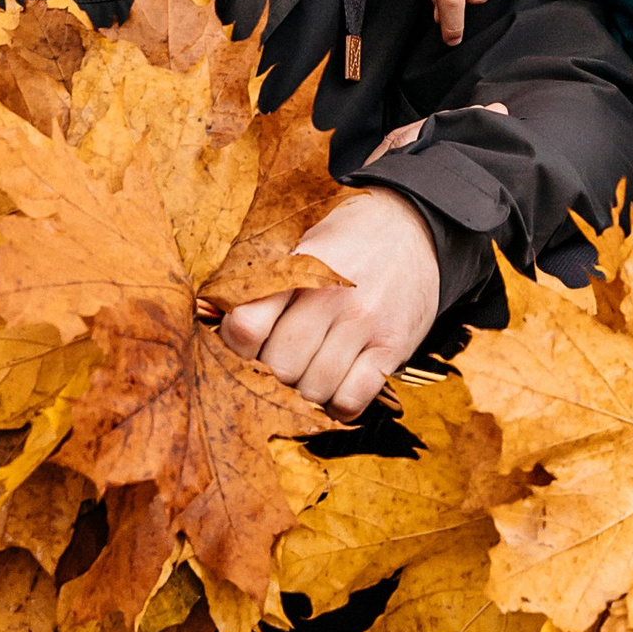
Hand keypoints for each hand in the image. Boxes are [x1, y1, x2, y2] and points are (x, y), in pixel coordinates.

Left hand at [217, 189, 441, 421]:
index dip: (237, 346)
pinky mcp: (393, 346)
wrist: (412, 226)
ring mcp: (365, 323)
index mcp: (298, 268)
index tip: (246, 344)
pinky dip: (338, 406)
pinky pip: (352, 399)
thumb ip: (264, 284)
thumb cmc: (344, 242)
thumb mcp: (300, 245)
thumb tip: (220, 326)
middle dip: (274, 373)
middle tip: (282, 360)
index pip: (247, 326)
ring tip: (311, 370)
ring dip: (306, 390)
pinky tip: (336, 387)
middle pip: (280, 366)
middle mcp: (331, 297)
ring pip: (314, 388)